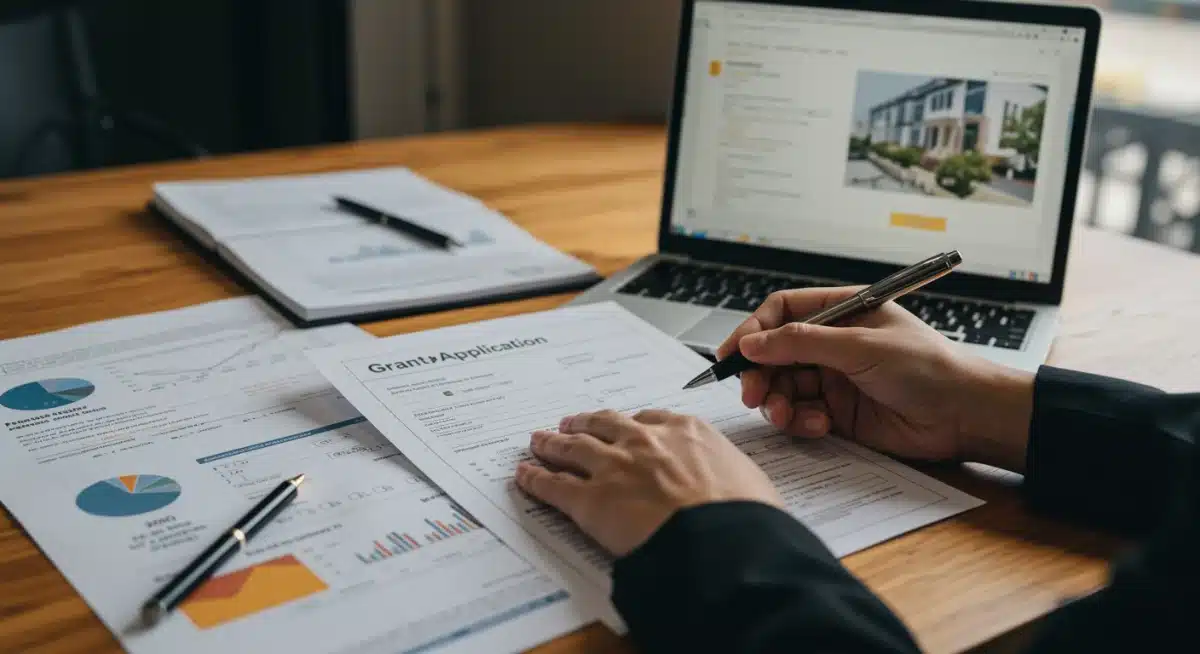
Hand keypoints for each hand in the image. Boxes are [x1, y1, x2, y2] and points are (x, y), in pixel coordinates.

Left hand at [515, 409, 780, 555]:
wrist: (721, 542)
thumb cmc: (744, 518)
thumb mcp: (751, 483)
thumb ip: (732, 476)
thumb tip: (740, 491)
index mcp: (687, 432)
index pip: (652, 419)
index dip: (634, 424)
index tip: (627, 426)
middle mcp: (646, 442)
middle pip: (605, 424)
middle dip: (587, 422)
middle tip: (573, 423)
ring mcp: (614, 467)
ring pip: (573, 447)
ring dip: (553, 442)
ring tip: (539, 440)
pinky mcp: (590, 501)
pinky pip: (554, 485)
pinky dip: (535, 477)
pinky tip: (524, 475)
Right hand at [716, 287, 1033, 470]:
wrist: (964, 416)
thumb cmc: (928, 368)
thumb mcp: (860, 347)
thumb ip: (802, 344)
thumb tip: (753, 343)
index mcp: (843, 311)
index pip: (783, 311)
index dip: (754, 330)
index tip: (733, 354)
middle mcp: (835, 343)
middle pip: (776, 352)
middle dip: (759, 372)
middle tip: (750, 392)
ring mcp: (835, 378)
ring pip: (784, 386)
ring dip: (776, 401)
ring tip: (783, 413)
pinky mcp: (839, 413)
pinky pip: (801, 414)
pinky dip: (800, 421)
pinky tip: (819, 424)